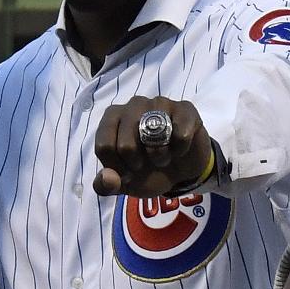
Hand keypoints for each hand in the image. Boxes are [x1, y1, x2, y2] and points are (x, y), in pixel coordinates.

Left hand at [92, 95, 212, 197]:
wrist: (180, 170)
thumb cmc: (147, 170)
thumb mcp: (123, 183)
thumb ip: (106, 185)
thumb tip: (108, 179)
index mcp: (112, 117)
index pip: (104, 147)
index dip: (117, 168)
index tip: (128, 171)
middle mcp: (134, 104)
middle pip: (126, 145)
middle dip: (137, 164)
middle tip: (146, 163)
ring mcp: (160, 103)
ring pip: (154, 137)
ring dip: (160, 156)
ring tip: (163, 156)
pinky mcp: (185, 109)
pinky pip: (181, 134)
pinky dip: (180, 150)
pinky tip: (179, 149)